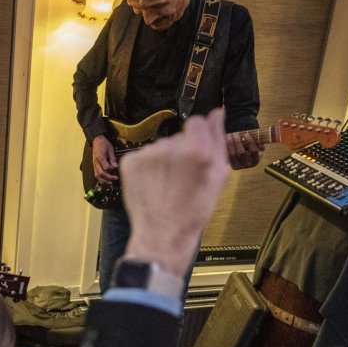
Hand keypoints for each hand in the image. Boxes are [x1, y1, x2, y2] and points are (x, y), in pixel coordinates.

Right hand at [91, 135, 118, 183]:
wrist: (96, 140)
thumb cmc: (104, 144)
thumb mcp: (110, 149)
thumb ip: (112, 159)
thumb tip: (115, 166)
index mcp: (100, 158)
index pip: (106, 167)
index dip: (112, 169)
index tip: (116, 168)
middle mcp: (96, 162)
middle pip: (101, 174)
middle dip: (108, 178)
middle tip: (115, 178)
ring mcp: (94, 164)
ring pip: (97, 175)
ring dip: (104, 180)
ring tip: (110, 182)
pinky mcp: (94, 165)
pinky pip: (96, 174)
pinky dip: (101, 178)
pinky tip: (106, 180)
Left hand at [121, 108, 230, 278]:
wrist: (162, 234)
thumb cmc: (195, 209)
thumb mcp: (218, 176)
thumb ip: (218, 139)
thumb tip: (217, 112)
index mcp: (197, 149)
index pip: (196, 122)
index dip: (199, 138)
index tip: (197, 155)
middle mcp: (170, 147)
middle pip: (177, 136)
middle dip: (181, 151)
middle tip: (183, 178)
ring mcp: (147, 154)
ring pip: (160, 147)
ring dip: (164, 160)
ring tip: (167, 185)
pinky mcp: (129, 162)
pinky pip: (143, 156)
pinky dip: (147, 168)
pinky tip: (153, 185)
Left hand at [227, 128, 263, 169]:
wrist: (243, 160)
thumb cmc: (251, 150)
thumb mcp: (257, 147)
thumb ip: (259, 143)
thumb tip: (259, 141)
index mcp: (256, 160)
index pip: (254, 151)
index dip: (250, 142)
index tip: (246, 134)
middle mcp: (248, 164)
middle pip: (242, 152)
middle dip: (238, 141)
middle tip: (235, 133)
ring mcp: (239, 165)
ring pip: (233, 153)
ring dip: (230, 143)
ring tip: (229, 135)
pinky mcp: (231, 164)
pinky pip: (227, 155)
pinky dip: (226, 147)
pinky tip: (225, 139)